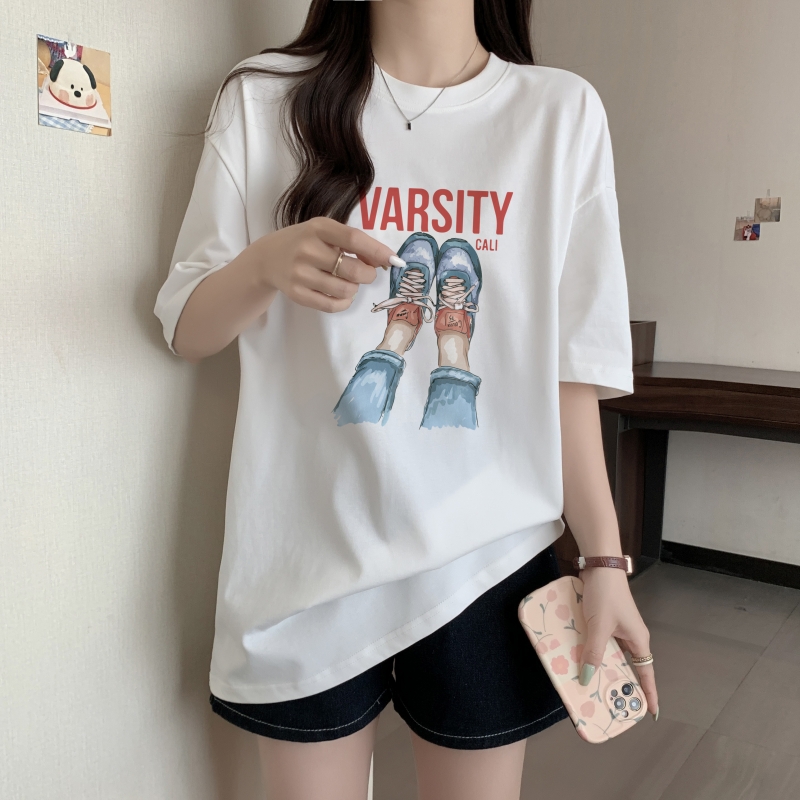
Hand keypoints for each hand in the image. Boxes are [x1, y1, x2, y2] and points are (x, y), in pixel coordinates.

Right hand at [256, 216, 398, 312]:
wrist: (268, 258)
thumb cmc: (306, 242)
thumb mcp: (325, 232)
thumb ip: (353, 243)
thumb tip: (385, 260)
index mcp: (318, 228)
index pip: (354, 239)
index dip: (378, 252)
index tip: (395, 261)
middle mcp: (307, 249)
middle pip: (353, 270)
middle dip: (368, 275)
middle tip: (365, 273)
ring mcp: (300, 273)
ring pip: (345, 290)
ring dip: (354, 288)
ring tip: (346, 281)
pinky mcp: (296, 293)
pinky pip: (332, 305)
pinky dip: (344, 302)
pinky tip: (341, 295)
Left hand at [578, 567, 658, 718]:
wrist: (599, 565)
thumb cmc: (606, 594)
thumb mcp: (599, 626)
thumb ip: (593, 652)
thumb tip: (587, 678)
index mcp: (638, 640)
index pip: (646, 673)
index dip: (648, 693)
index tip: (650, 713)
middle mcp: (630, 636)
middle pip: (627, 667)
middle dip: (618, 683)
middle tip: (608, 704)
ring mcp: (617, 628)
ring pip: (611, 655)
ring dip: (601, 667)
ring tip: (589, 685)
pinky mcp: (604, 621)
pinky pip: (600, 643)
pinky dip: (592, 652)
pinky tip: (578, 659)